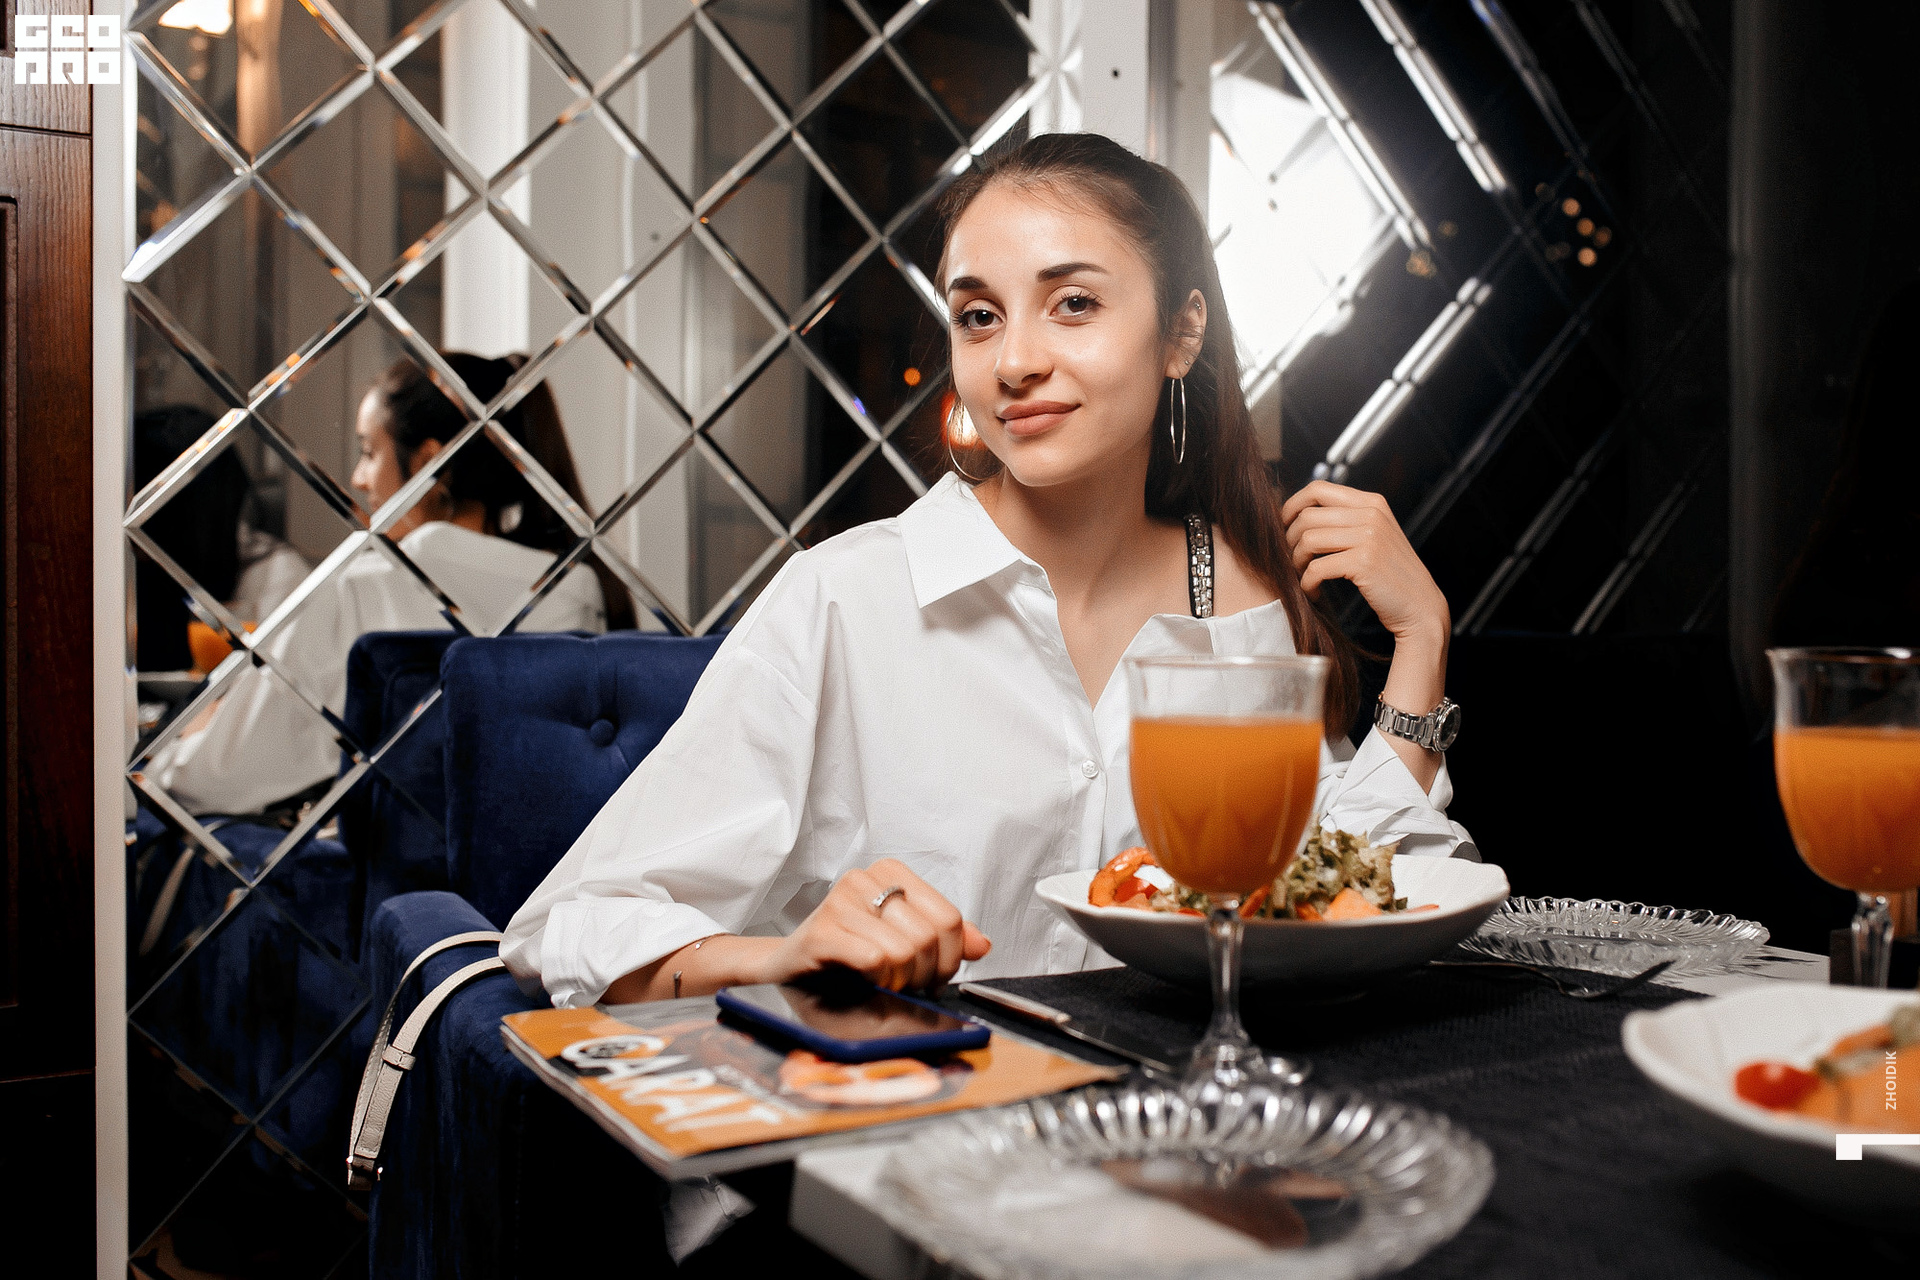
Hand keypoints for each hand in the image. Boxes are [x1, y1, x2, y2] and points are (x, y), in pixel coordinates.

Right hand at [754, 859, 991, 991]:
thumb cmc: (851, 957)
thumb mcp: (907, 943)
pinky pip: (875, 958)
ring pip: (904, 950)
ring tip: (882, 980)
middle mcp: (864, 878)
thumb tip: (982, 944)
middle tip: (904, 983)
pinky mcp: (821, 932)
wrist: (793, 970)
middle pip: (929, 936)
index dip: (949, 958)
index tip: (930, 974)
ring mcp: (839, 901)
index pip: (949, 918)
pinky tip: (863, 978)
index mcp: (891, 873)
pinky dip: (876, 978)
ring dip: (899, 980)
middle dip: (924, 974)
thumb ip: (946, 940)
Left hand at [1280, 481, 1448, 645]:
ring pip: (1308, 540)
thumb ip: (1348, 519)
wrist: (1420, 606)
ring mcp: (1369, 537)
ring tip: (1302, 576)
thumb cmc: (1391, 575)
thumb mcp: (1375, 535)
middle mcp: (1371, 514)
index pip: (1318, 489)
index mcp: (1372, 502)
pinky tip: (1313, 591)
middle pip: (1307, 516)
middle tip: (1293, 560)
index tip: (1283, 525)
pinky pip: (1317, 568)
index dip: (1292, 505)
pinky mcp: (1364, 562)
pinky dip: (1307, 582)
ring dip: (1296, 562)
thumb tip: (1300, 514)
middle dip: (1290, 540)